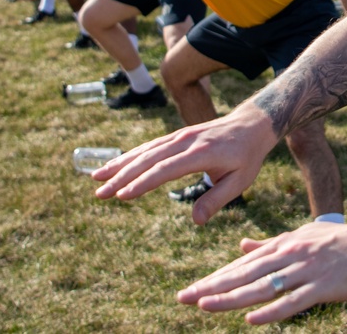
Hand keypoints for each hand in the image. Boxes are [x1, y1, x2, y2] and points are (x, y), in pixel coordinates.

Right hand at [92, 105, 276, 224]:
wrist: (251, 125)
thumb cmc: (247, 157)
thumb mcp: (240, 182)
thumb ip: (217, 200)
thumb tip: (196, 221)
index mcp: (202, 153)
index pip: (166, 170)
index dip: (142, 183)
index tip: (122, 196)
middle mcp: (186, 141)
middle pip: (149, 159)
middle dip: (121, 176)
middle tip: (99, 193)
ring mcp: (180, 136)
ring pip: (145, 150)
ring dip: (120, 164)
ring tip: (95, 178)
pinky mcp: (177, 136)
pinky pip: (150, 146)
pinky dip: (130, 155)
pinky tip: (115, 166)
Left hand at [176, 219, 346, 324]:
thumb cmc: (339, 242)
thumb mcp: (301, 238)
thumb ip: (271, 245)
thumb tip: (242, 246)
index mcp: (283, 245)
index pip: (242, 265)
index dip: (215, 279)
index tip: (190, 291)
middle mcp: (290, 255)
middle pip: (245, 275)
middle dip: (213, 287)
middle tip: (183, 298)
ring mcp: (306, 270)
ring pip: (263, 287)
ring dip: (232, 297)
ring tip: (205, 306)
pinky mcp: (324, 286)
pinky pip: (294, 301)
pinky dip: (272, 310)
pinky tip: (252, 318)